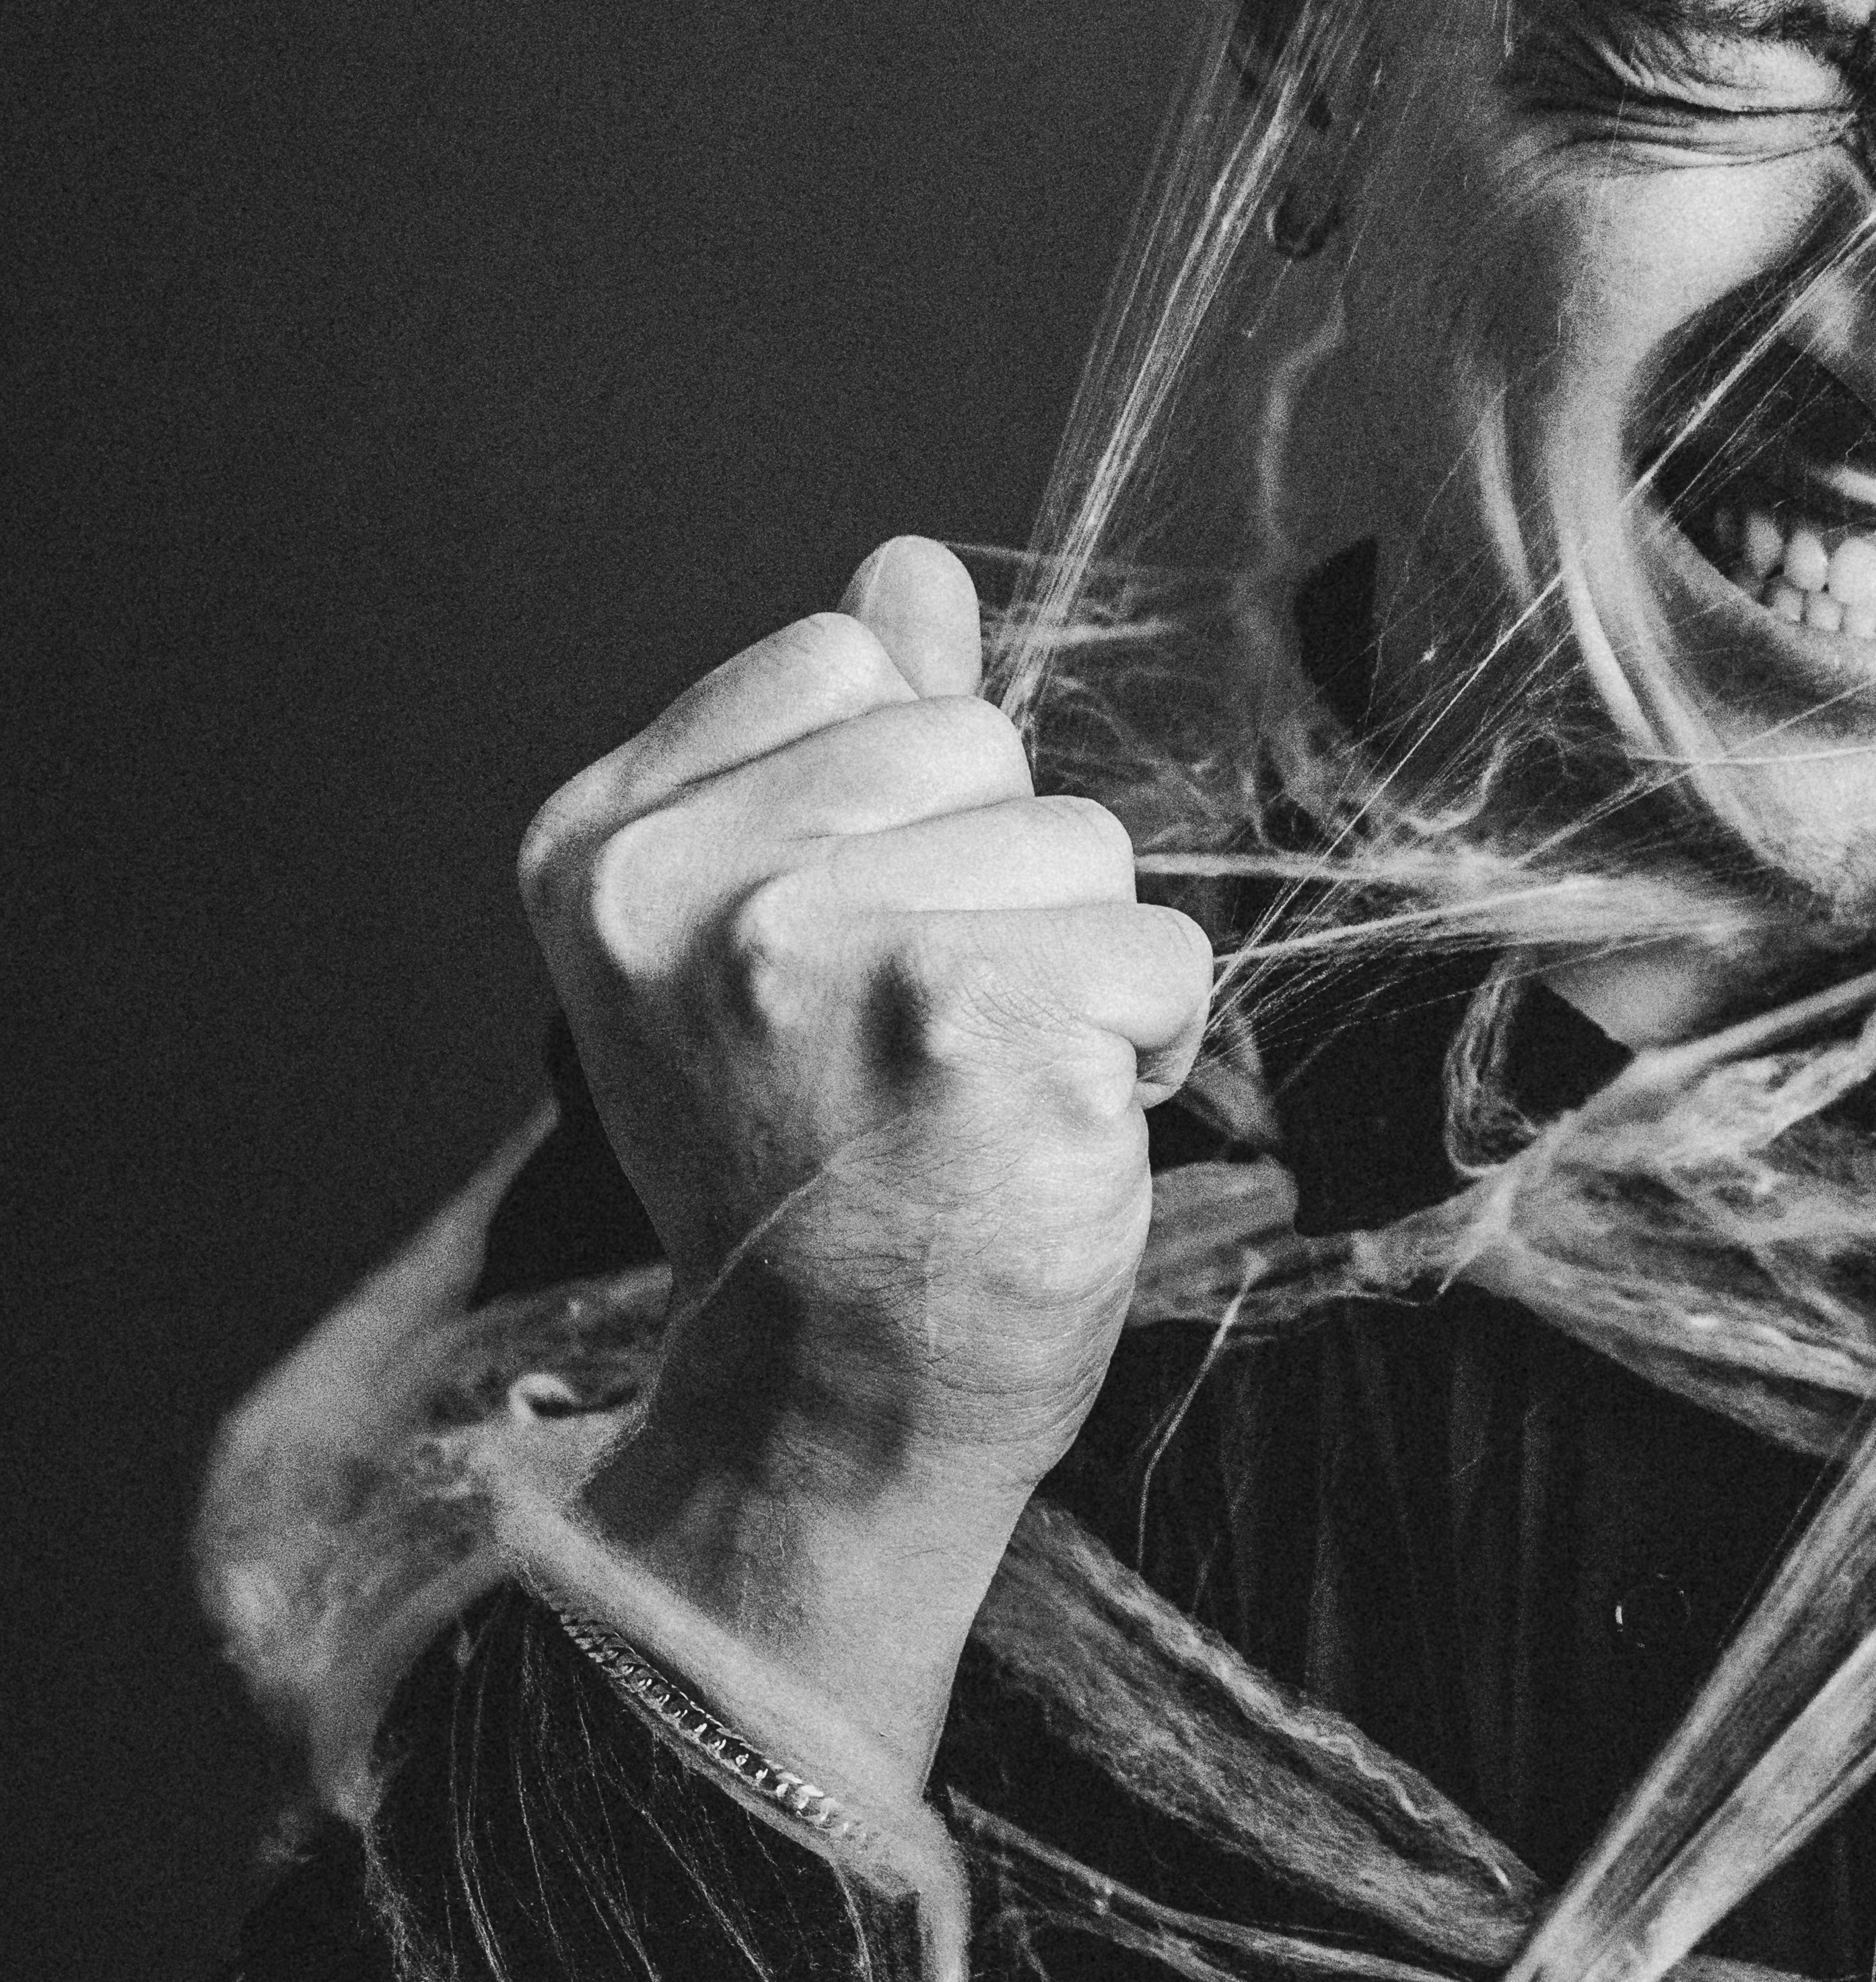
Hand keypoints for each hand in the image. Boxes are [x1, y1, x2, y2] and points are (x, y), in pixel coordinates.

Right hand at [517, 535, 1209, 1783]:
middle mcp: (694, 893)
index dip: (905, 797)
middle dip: (1004, 880)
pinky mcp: (977, 1025)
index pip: (845, 661)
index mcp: (609, 847)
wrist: (829, 1415)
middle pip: (979, 742)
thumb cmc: (817, 1176)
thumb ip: (838, 735)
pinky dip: (1145, 1052)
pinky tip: (1045, 1138)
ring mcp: (827, 953)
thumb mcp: (765, 934)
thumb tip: (907, 567)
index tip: (845, 950)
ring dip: (1081, 972)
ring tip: (982, 1095)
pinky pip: (1161, 957)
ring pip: (1084, 846)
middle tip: (923, 1044)